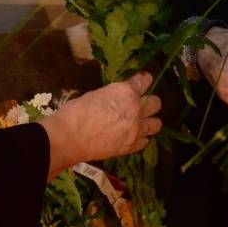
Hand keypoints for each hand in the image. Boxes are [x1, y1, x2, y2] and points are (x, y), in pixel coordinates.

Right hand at [38, 72, 161, 177]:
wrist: (71, 137)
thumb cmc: (77, 111)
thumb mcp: (97, 94)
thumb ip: (112, 96)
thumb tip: (115, 100)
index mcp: (126, 92)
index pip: (144, 80)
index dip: (143, 79)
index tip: (141, 80)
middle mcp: (136, 110)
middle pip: (156, 103)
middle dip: (150, 102)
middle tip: (140, 103)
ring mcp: (136, 130)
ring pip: (156, 124)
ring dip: (149, 121)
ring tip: (140, 122)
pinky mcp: (131, 147)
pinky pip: (145, 142)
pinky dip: (140, 138)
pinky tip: (132, 136)